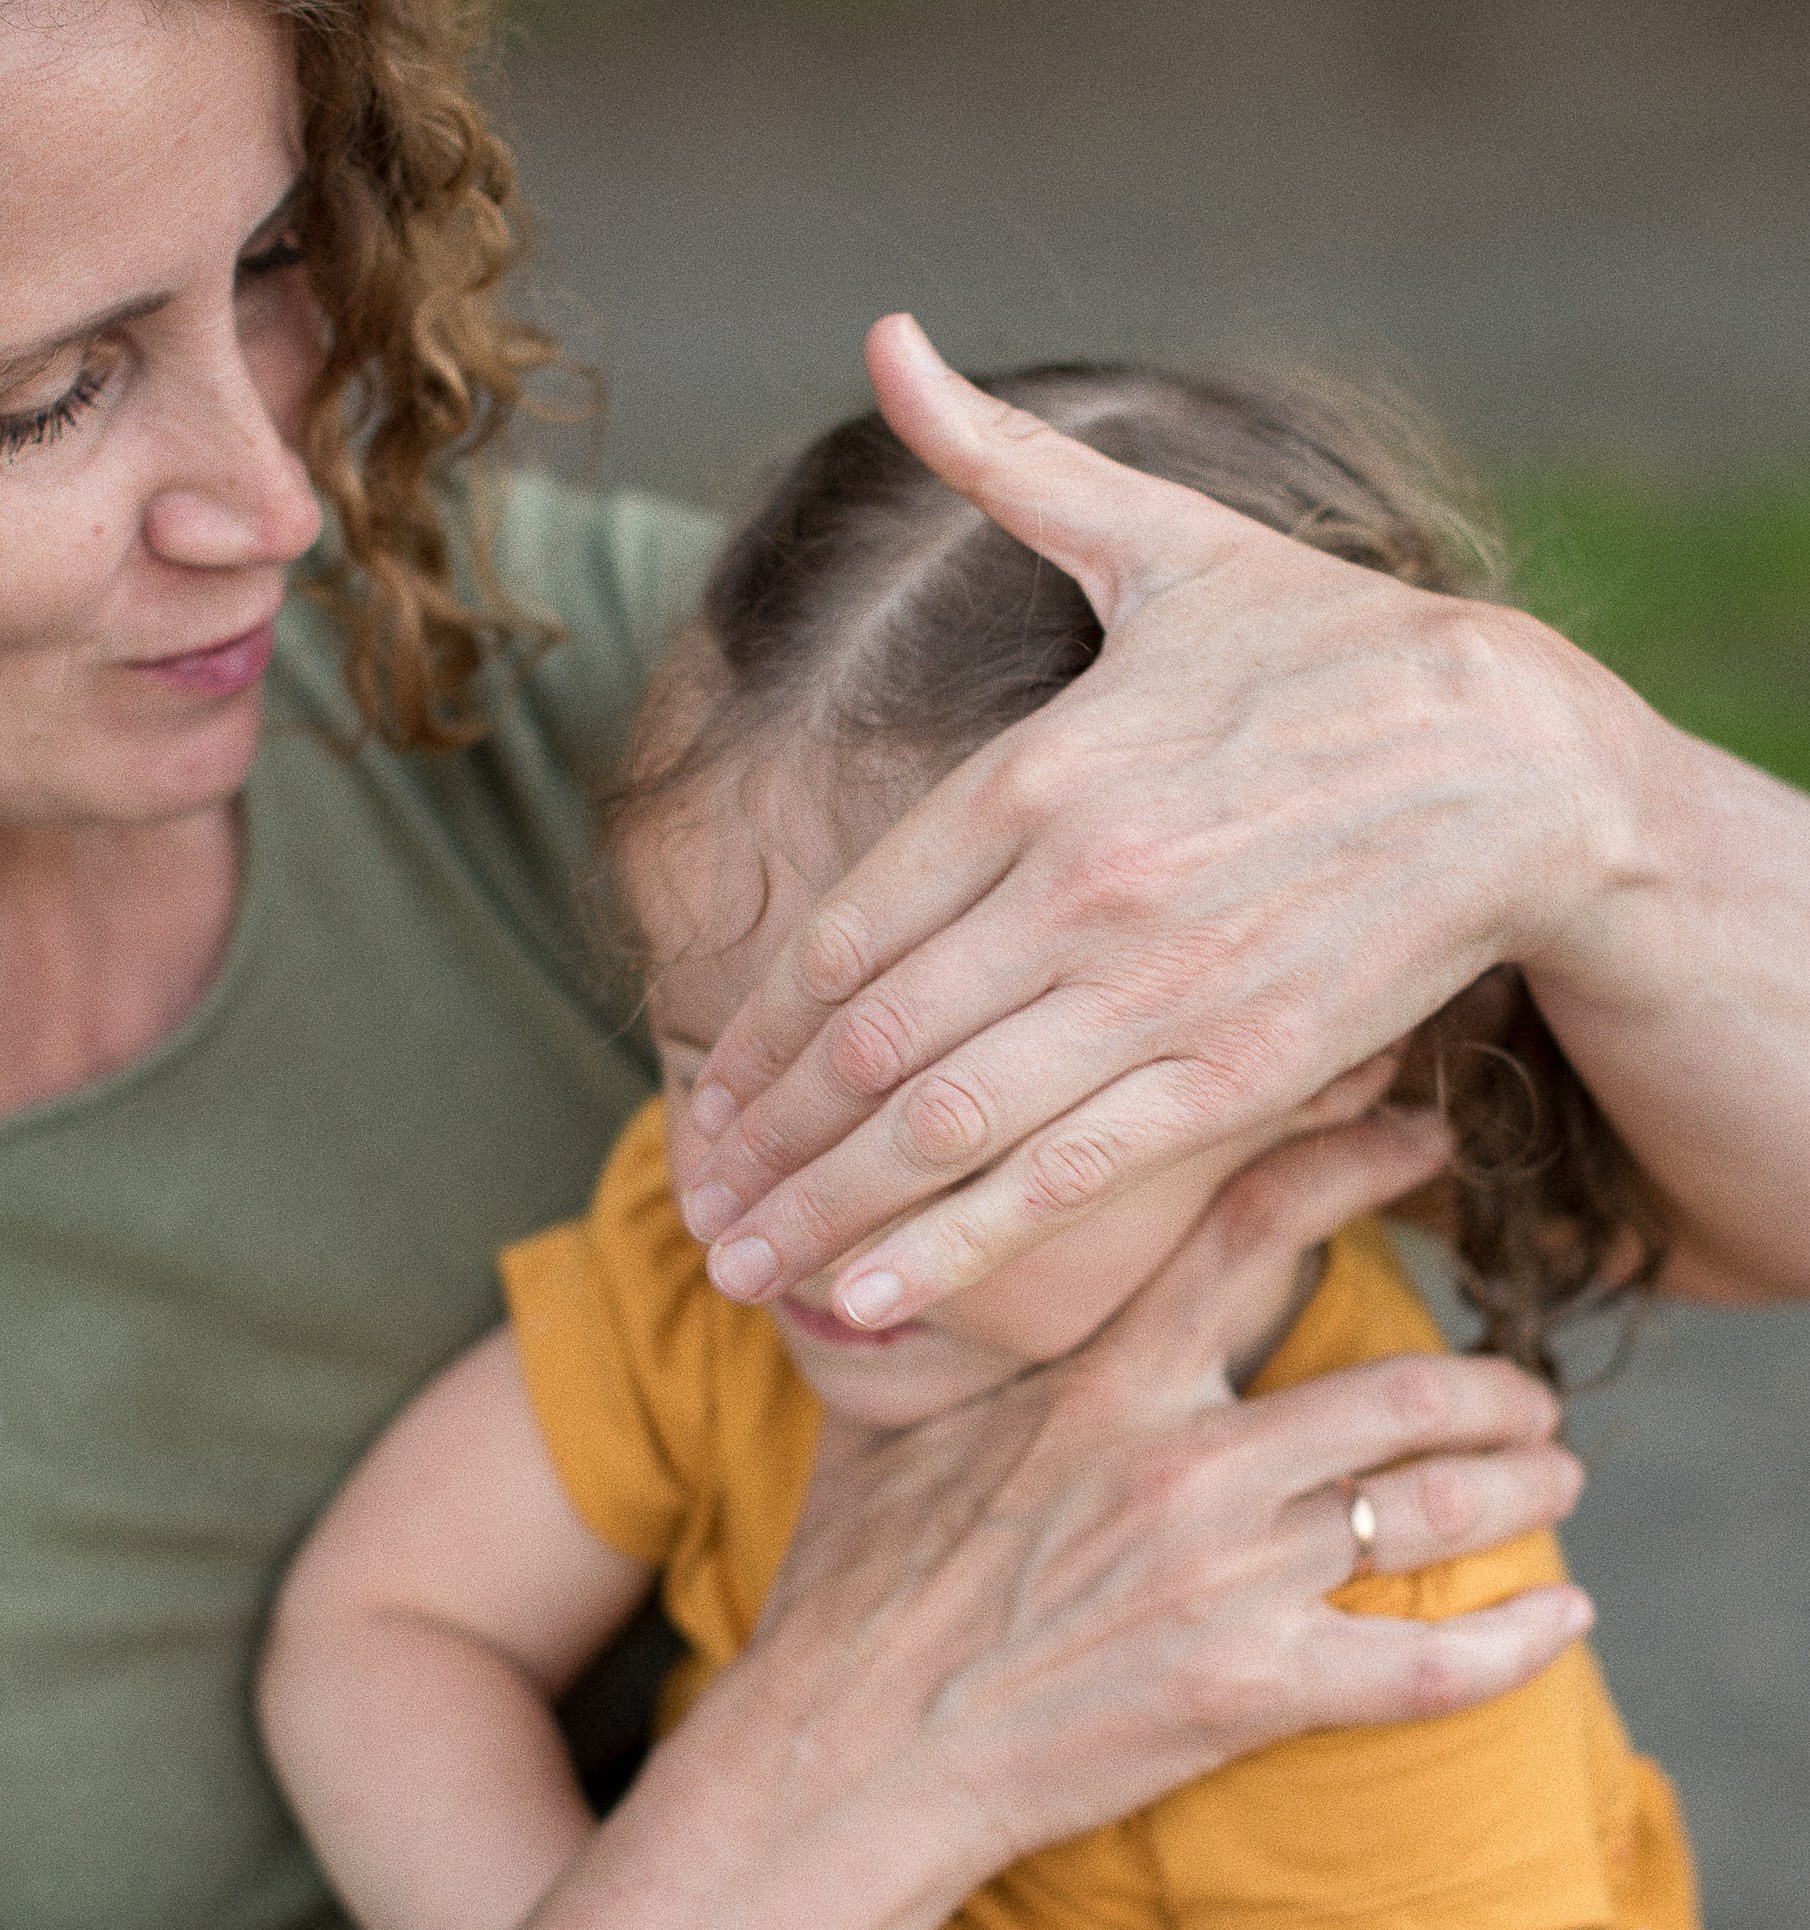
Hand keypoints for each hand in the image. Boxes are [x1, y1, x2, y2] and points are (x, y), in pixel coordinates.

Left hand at [681, 313, 1636, 1326]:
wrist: (1520, 759)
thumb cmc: (1331, 648)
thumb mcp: (1164, 542)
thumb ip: (1004, 466)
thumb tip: (887, 342)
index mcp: (1035, 775)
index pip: (843, 938)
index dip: (750, 1043)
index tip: (697, 1108)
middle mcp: (1074, 892)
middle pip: (867, 1049)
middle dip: (765, 1147)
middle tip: (693, 1212)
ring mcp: (1153, 992)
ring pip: (944, 1128)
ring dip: (828, 1212)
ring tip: (743, 1271)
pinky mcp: (1235, 1072)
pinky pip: (1066, 1180)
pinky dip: (959, 1251)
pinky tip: (872, 1303)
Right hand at [747, 1100, 1593, 1876]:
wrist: (843, 1757)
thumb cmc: (851, 1593)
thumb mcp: (884, 1422)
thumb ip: (954, 1334)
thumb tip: (933, 1246)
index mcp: (1098, 1376)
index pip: (1258, 1222)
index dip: (1361, 1161)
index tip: (1427, 1136)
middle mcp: (1180, 1461)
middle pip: (1400, 1386)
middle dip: (1496, 1383)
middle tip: (1530, 1389)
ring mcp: (1222, 1579)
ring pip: (1435, 1507)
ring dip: (1525, 1487)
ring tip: (1555, 1478)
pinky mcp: (1246, 1692)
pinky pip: (1429, 1666)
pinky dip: (1519, 1644)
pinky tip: (1564, 1624)